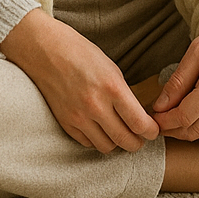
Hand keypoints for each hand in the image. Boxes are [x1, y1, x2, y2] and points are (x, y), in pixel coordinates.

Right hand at [0, 8, 159, 153]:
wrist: (46, 50)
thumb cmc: (80, 53)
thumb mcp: (110, 67)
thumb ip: (124, 94)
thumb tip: (137, 116)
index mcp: (112, 87)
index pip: (139, 123)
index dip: (151, 131)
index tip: (153, 130)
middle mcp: (96, 106)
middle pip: (126, 141)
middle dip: (138, 142)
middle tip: (140, 136)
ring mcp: (79, 117)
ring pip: (107, 147)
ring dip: (116, 142)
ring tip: (119, 131)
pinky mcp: (66, 123)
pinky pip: (88, 143)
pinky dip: (97, 139)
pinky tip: (99, 127)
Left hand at [151, 0, 198, 140]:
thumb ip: (179, 79)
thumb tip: (161, 104)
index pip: (184, 116)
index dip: (164, 121)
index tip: (150, 116)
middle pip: (195, 130)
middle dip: (172, 130)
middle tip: (155, 121)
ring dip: (185, 130)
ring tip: (168, 118)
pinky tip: (189, 113)